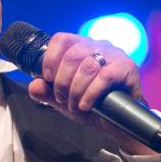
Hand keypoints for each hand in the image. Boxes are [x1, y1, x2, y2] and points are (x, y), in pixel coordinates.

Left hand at [26, 33, 150, 153]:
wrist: (120, 122)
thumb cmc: (94, 106)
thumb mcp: (65, 100)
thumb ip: (48, 93)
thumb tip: (33, 86)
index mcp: (82, 47)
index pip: (62, 39)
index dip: (50, 59)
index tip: (48, 78)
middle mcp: (99, 46)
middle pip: (72, 54)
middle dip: (62, 81)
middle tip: (62, 98)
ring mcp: (114, 55)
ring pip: (87, 66)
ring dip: (75, 89)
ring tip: (75, 104)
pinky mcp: (127, 68)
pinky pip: (104, 77)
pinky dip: (90, 94)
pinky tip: (86, 105)